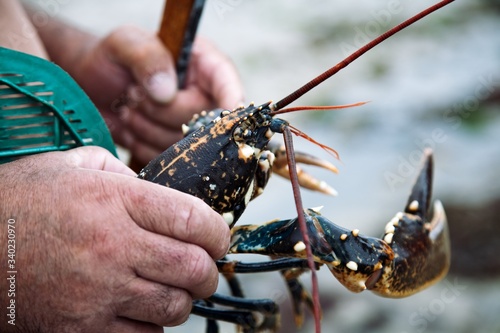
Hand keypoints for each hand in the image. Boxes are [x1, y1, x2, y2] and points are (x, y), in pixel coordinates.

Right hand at [0, 147, 229, 332]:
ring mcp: (97, 292)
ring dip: (182, 300)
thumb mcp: (71, 166)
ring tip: (171, 288)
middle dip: (208, 271)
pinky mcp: (81, 329)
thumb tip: (156, 189)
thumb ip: (120, 171)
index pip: (193, 219)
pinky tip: (140, 310)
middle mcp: (111, 246)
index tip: (217, 237)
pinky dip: (152, 326)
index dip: (217, 231)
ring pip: (173, 307)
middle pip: (192, 268)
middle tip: (202, 268)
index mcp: (114, 200)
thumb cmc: (21, 203)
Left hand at [71, 26, 243, 164]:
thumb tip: (166, 92)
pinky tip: (129, 125)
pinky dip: (141, 145)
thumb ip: (147, 58)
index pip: (227, 83)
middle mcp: (204, 98)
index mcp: (203, 65)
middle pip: (202, 121)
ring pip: (184, 145)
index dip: (230, 99)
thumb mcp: (125, 44)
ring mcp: (190, 127)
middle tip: (133, 94)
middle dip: (161, 112)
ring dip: (147, 128)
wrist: (90, 87)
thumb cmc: (113, 58)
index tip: (224, 111)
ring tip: (128, 107)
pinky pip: (167, 161)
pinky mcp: (174, 150)